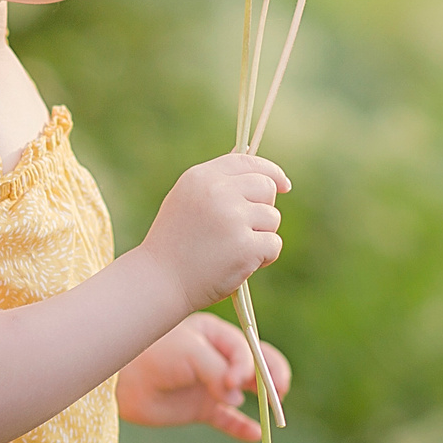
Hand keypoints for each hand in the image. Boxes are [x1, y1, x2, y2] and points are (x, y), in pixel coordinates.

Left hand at [117, 312, 291, 441]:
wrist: (119, 378)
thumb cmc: (153, 353)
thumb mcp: (189, 352)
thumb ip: (216, 370)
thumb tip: (237, 396)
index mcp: (216, 336)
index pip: (246, 348)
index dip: (250, 364)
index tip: (237, 381)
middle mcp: (218, 359)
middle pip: (255, 367)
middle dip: (270, 377)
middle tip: (277, 393)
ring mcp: (210, 385)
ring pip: (245, 393)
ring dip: (263, 400)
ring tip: (273, 412)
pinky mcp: (200, 409)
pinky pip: (228, 420)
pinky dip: (242, 427)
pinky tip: (254, 435)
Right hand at [138, 152, 287, 309]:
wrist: (159, 281)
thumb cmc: (175, 244)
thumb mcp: (187, 201)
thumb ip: (218, 185)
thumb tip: (262, 177)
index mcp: (201, 177)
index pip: (247, 161)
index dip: (270, 172)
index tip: (283, 185)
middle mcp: (218, 192)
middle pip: (266, 187)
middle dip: (263, 209)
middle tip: (245, 230)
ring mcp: (233, 218)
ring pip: (272, 218)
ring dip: (261, 236)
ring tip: (233, 249)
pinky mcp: (245, 246)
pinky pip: (274, 244)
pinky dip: (264, 258)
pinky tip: (240, 264)